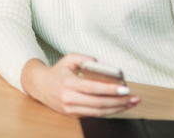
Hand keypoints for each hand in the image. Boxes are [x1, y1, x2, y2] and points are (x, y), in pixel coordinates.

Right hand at [21, 55, 139, 117]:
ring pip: (99, 112)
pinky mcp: (74, 115)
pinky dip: (109, 111)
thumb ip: (84, 58)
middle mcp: (69, 98)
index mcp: (68, 83)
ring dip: (117, 109)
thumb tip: (99, 64)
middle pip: (99, 103)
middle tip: (133, 98)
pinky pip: (95, 115)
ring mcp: (71, 109)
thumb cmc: (58, 71)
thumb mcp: (68, 59)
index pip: (93, 88)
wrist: (41, 86)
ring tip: (130, 103)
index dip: (111, 89)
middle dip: (119, 101)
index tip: (125, 88)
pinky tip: (118, 107)